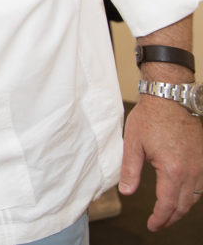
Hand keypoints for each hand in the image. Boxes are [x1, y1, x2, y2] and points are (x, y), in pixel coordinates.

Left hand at [119, 95, 202, 230]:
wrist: (170, 97)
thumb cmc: (150, 117)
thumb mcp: (133, 144)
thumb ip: (130, 170)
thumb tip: (126, 192)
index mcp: (172, 170)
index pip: (168, 204)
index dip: (160, 218)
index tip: (152, 225)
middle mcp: (191, 170)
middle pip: (184, 205)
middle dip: (171, 218)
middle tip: (159, 224)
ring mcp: (201, 165)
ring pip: (195, 197)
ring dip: (183, 208)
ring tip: (169, 213)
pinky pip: (201, 185)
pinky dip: (192, 195)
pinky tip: (182, 195)